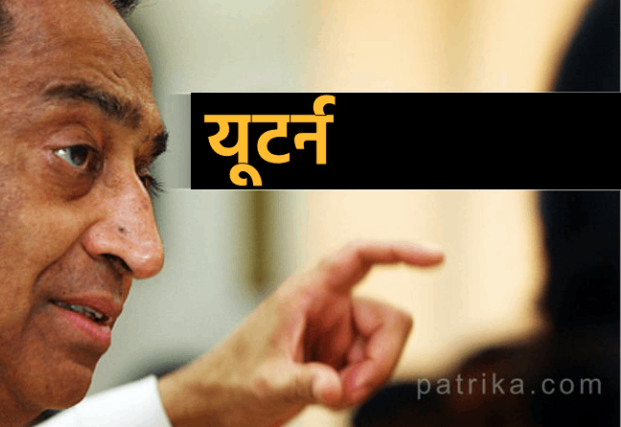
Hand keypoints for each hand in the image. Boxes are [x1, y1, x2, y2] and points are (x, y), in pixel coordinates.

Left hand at [158, 241, 443, 426]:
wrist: (217, 403)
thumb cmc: (231, 381)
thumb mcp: (267, 384)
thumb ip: (303, 384)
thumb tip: (338, 390)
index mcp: (307, 293)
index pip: (358, 257)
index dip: (398, 251)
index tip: (436, 258)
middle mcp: (328, 306)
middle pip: (389, 319)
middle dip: (381, 359)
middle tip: (351, 391)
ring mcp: (336, 331)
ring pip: (385, 346)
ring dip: (371, 376)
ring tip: (335, 396)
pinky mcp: (339, 355)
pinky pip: (373, 366)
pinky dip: (362, 385)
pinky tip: (333, 396)